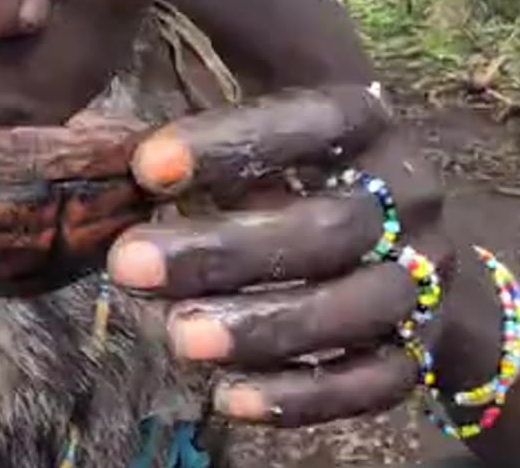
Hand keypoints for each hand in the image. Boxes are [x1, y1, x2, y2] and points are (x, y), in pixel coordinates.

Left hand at [108, 84, 453, 426]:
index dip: (232, 143)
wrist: (402, 245)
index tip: (145, 167)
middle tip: (129, 265)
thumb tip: (97, 125)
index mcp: (368, 124)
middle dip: (225, 250)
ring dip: (265, 327)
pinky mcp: (422, 347)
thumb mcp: (253, 129)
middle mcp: (410, 196)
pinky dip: (304, 395)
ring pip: (358, 307)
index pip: (314, 121)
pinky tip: (230, 398)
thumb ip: (200, 125)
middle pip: (332, 225)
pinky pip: (376, 381)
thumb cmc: (292, 172)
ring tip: (177, 337)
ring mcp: (422, 276)